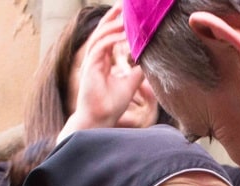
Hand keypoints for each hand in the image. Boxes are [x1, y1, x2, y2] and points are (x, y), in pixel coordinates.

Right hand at [56, 4, 147, 140]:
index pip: (109, 35)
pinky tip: (124, 35)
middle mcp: (95, 58)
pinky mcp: (90, 67)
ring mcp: (91, 61)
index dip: (117, 22)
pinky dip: (112, 39)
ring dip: (114, 25)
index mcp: (102, 60)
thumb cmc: (112, 105)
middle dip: (113, 16)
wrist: (100, 120)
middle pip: (102, 30)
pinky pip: (101, 47)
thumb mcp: (130, 84)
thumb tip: (149, 61)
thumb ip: (137, 70)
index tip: (128, 12)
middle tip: (124, 4)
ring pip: (101, 35)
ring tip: (127, 17)